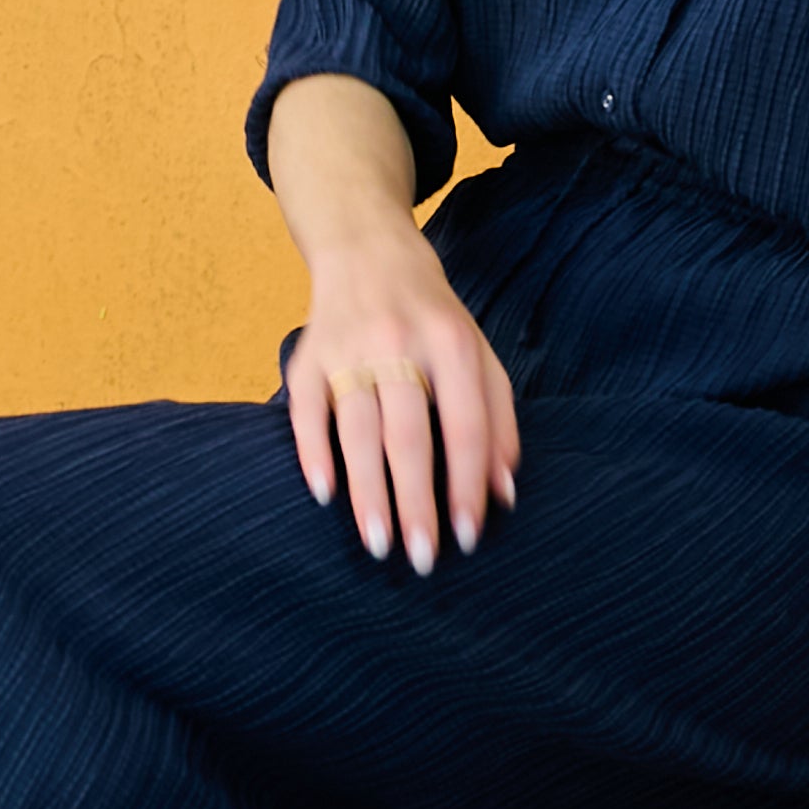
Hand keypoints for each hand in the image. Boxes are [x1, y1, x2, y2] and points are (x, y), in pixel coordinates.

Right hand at [285, 227, 520, 572]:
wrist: (367, 249)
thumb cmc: (432, 317)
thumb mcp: (478, 354)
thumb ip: (497, 419)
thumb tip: (502, 494)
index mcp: (451, 344)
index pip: (465, 426)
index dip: (467, 484)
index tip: (467, 536)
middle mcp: (400, 344)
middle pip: (409, 437)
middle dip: (416, 503)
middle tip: (421, 559)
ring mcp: (349, 349)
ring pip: (358, 431)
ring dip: (368, 493)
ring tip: (378, 543)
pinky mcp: (307, 355)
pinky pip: (306, 411)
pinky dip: (313, 453)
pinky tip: (325, 495)